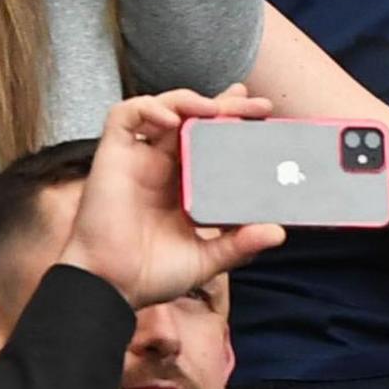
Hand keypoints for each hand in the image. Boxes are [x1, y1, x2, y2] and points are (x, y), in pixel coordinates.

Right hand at [58, 86, 290, 305]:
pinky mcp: (112, 155)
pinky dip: (148, 107)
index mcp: (183, 184)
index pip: (210, 141)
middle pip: (193, 120)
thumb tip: (277, 232)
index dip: (233, 122)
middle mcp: (161, 166)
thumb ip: (239, 244)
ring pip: (162, 108)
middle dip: (224, 105)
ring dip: (189, 101)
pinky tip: (171, 120)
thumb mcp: (206, 259)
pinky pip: (124, 115)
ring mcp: (137, 158)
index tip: (264, 116)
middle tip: (257, 105)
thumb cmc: (151, 274)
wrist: (111, 287)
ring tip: (216, 109)